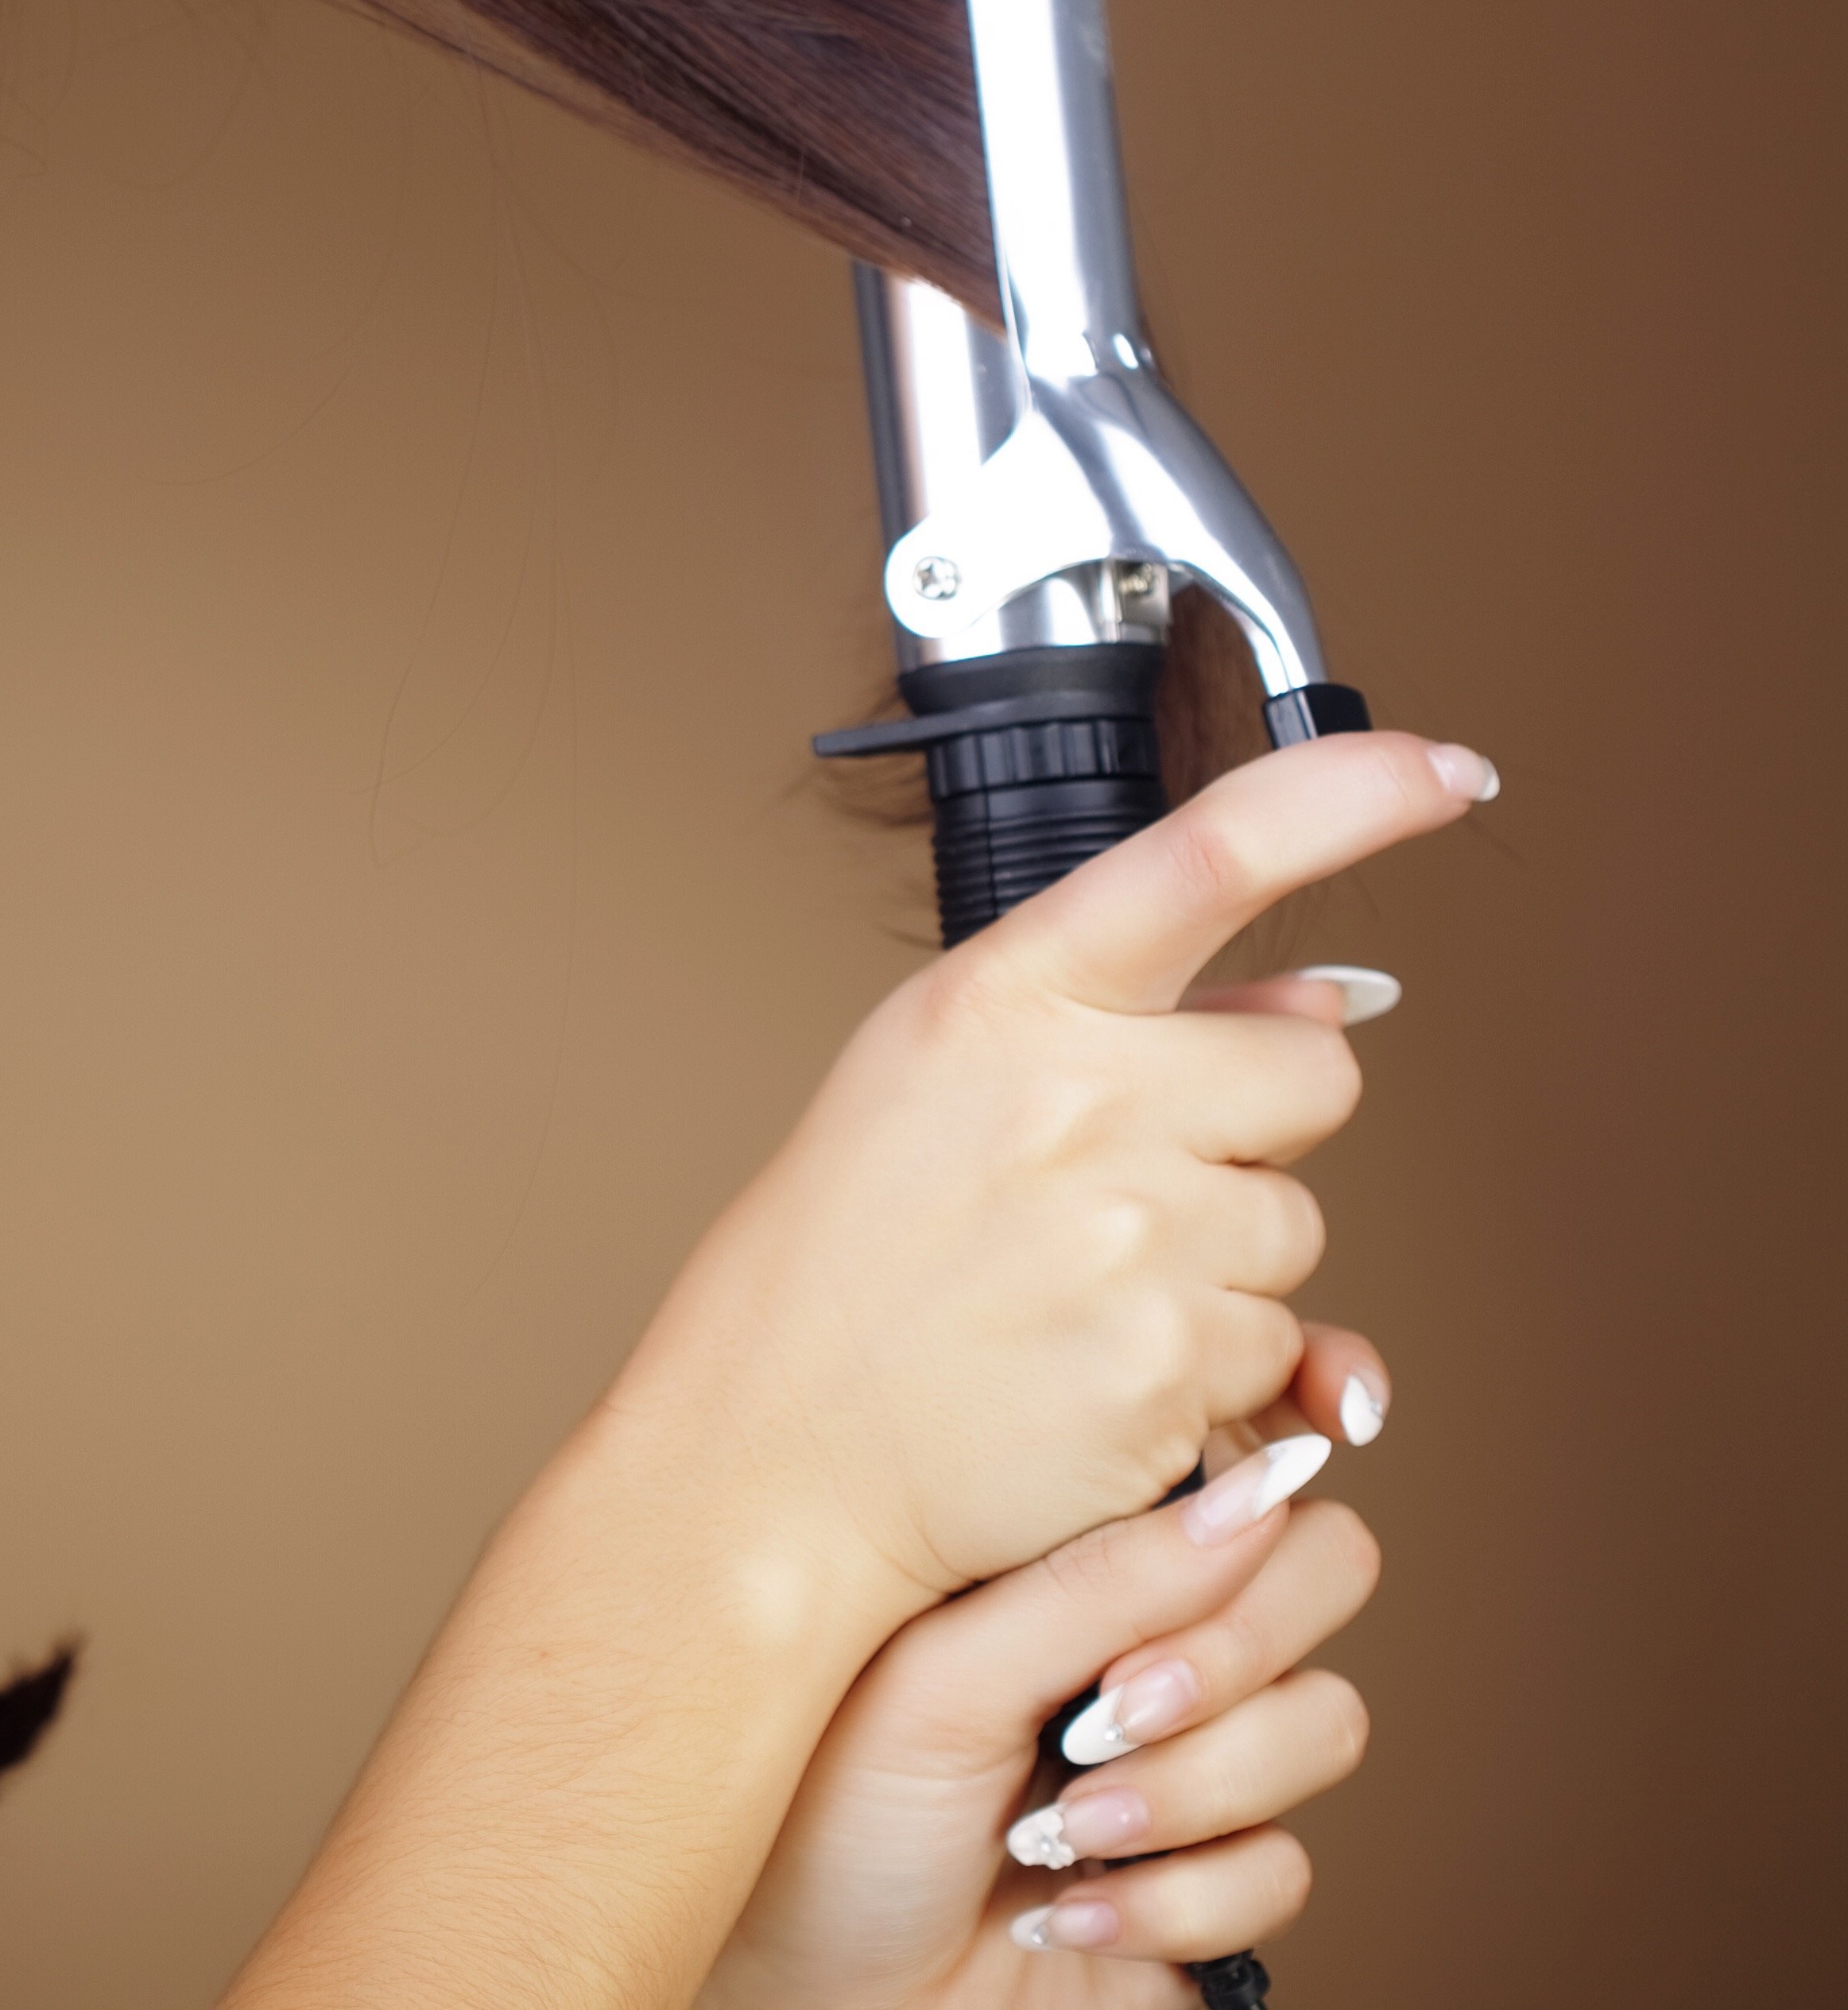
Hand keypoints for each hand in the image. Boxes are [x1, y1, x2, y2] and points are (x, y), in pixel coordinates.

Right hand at [621, 731, 1482, 1603]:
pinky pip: (1278, 1357)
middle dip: (1256, 1133)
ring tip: (1075, 1298)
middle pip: (1314, 1074)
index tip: (1450, 771)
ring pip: (1299, 1230)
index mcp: (1006, 1001)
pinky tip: (1089, 1376)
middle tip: (1121, 1187)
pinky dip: (1207, 1381)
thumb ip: (1114, 1022)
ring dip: (1225, 1270)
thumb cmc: (842, 1263)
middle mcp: (1075, 1099)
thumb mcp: (933, 1081)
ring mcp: (1131, 1236)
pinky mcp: (1171, 1367)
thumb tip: (1321, 1006)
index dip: (1352, 797)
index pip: (1211, 855)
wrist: (772, 1450)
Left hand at [700, 1341, 1389, 2009]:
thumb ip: (1100, 1583)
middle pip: (1320, 1580)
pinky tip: (1065, 1914)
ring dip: (1189, 1791)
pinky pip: (1283, 1869)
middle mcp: (1143, 1640)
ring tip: (1057, 1834)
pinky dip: (1172, 1903)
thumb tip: (1264, 1483)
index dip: (1255, 1518)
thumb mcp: (940, 1678)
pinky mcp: (1212, 1885)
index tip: (1208, 1558)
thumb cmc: (827, 1824)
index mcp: (1070, 1556)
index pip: (1237, 1481)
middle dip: (1223, 1663)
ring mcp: (1189, 1762)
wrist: (812, 2002)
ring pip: (1322, 1726)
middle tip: (1102, 1720)